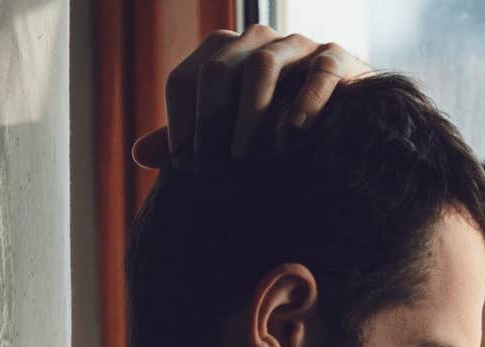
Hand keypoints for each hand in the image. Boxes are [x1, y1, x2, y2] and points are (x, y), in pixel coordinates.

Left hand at [130, 25, 370, 169]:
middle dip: (210, 122)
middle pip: (218, 70)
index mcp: (223, 53)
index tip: (184, 166)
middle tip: (212, 168)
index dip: (179, 123)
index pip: (185, 79)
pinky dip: (306, 100)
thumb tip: (138, 154)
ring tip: (244, 158)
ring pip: (263, 66)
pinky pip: (320, 70)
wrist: (347, 117)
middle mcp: (257, 41)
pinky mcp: (337, 58)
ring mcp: (299, 45)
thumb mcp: (228, 131)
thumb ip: (189, 137)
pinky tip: (294, 133)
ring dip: (249, 115)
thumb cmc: (276, 125)